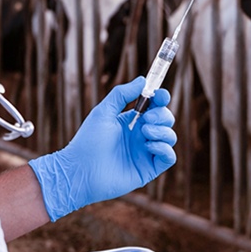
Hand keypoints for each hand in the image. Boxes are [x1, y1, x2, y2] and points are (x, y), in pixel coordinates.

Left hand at [28, 77, 176, 220]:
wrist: (80, 171)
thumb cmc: (88, 141)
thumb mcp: (104, 111)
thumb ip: (122, 94)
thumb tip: (143, 80)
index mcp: (131, 121)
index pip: (154, 106)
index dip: (161, 99)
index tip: (161, 95)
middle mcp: (141, 136)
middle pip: (166, 119)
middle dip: (162, 115)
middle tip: (147, 118)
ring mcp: (145, 153)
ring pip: (170, 137)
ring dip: (162, 130)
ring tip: (145, 133)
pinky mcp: (149, 169)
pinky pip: (169, 157)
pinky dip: (164, 148)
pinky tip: (149, 146)